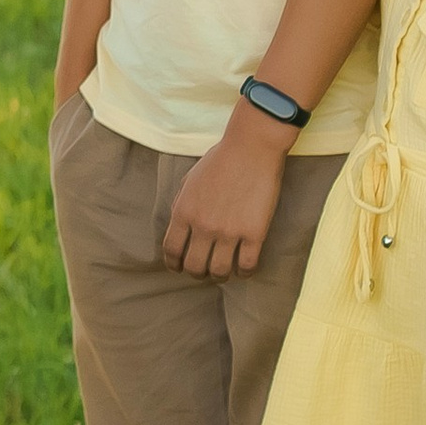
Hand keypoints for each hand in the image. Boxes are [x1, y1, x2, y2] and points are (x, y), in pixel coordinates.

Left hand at [161, 112, 289, 277]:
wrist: (251, 149)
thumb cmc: (219, 161)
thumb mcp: (189, 181)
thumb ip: (182, 205)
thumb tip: (180, 228)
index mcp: (183, 211)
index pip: (171, 250)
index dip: (173, 264)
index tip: (177, 268)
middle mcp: (203, 225)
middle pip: (194, 267)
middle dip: (196, 273)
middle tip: (202, 271)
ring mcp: (229, 231)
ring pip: (219, 272)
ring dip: (219, 276)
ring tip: (223, 271)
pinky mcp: (254, 234)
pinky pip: (247, 266)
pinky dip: (244, 272)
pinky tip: (244, 269)